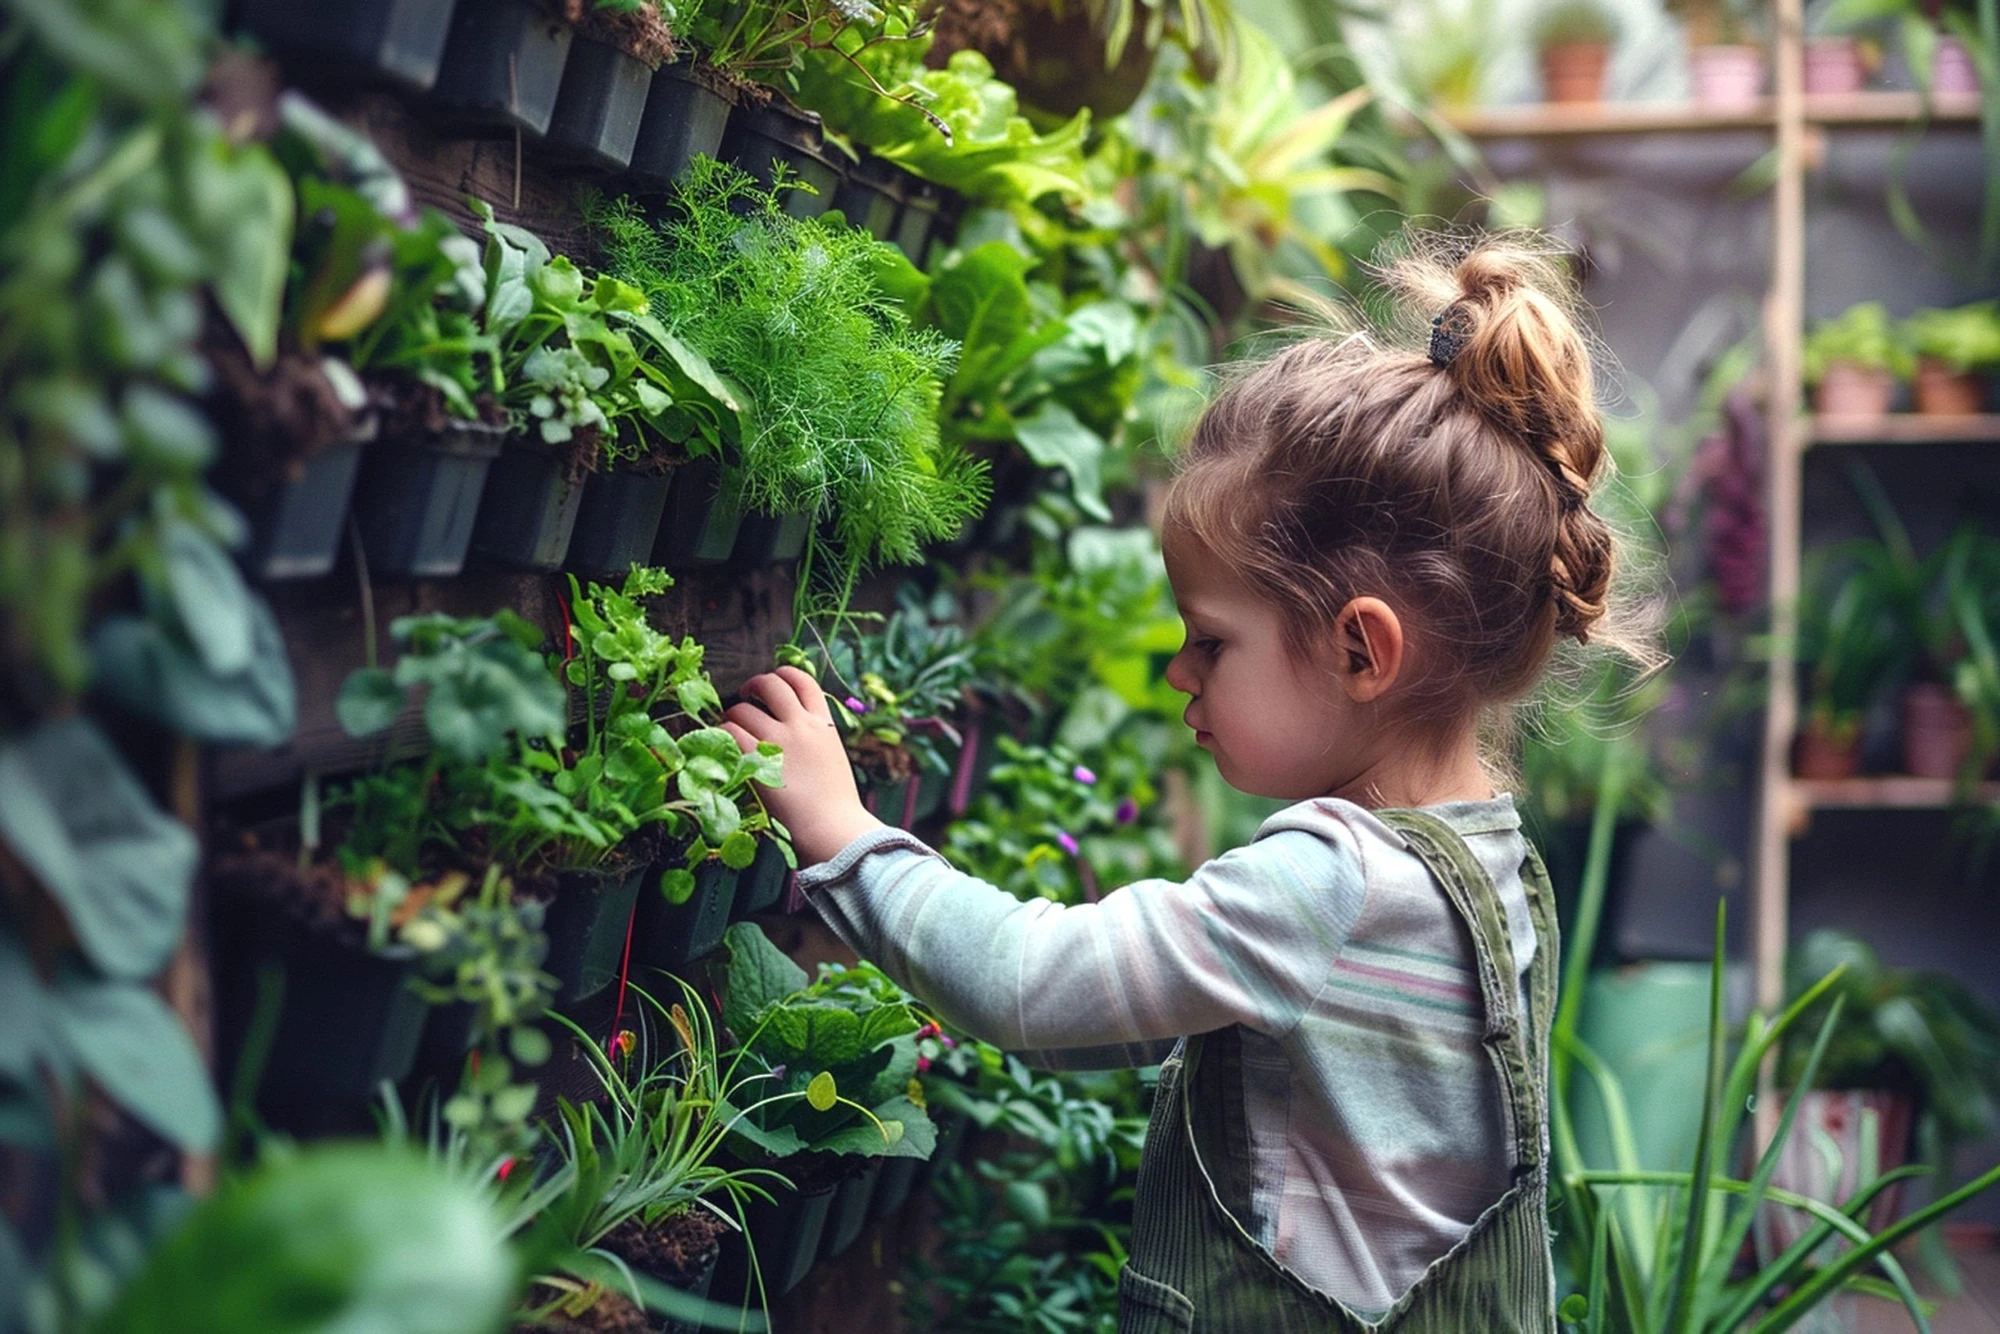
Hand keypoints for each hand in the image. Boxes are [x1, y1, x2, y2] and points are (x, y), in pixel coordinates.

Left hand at [723, 666, 881, 866]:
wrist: (834, 829)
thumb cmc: (837, 806)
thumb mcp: (833, 759)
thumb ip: (816, 740)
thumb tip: (796, 735)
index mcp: (823, 724)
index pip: (803, 681)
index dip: (783, 675)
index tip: (772, 684)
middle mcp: (801, 725)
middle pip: (770, 684)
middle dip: (753, 686)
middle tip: (744, 698)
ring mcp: (778, 741)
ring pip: (742, 709)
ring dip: (731, 716)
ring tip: (729, 729)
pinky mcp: (757, 761)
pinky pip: (729, 733)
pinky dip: (721, 735)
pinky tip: (722, 746)